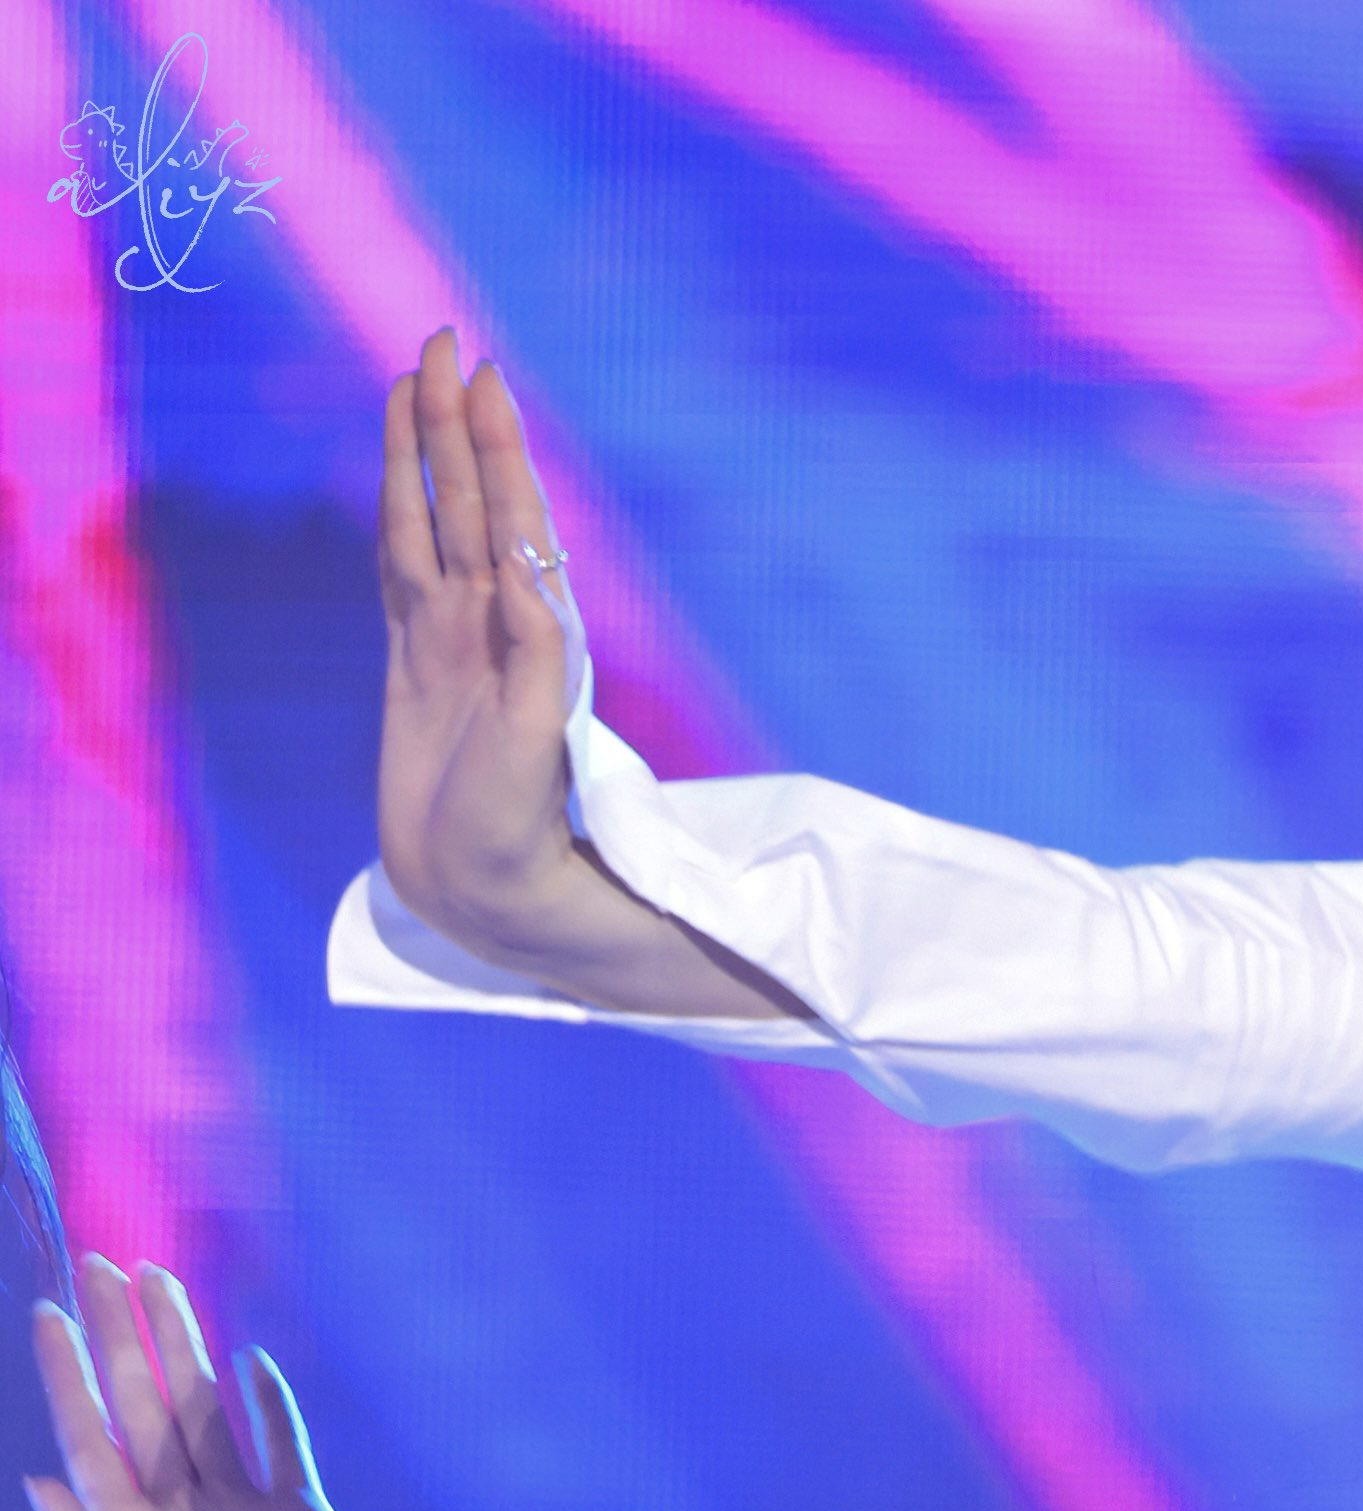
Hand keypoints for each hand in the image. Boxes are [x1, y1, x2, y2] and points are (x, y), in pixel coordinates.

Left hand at [27, 1260, 364, 1510]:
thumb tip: (39, 1476)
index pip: (91, 1433)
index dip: (68, 1375)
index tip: (49, 1314)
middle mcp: (180, 1503)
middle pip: (146, 1400)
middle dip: (121, 1335)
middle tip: (101, 1266)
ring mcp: (242, 1502)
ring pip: (205, 1406)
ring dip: (183, 1344)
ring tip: (158, 1284)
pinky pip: (282, 1445)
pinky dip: (268, 1405)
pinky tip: (249, 1362)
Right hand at [376, 325, 590, 957]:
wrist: (486, 889)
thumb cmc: (517, 827)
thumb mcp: (534, 738)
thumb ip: (535, 655)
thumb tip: (518, 566)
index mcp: (530, 633)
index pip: (509, 516)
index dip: (494, 447)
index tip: (482, 377)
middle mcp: (493, 621)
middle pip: (467, 498)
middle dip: (454, 423)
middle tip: (442, 341)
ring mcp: (452, 635)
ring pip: (432, 519)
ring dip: (424, 453)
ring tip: (414, 382)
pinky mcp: (418, 660)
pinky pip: (402, 565)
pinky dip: (400, 511)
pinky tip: (400, 473)